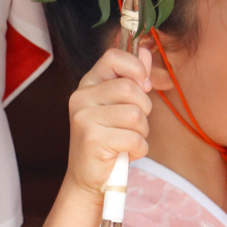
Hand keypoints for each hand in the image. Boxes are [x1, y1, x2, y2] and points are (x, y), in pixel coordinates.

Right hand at [64, 47, 152, 204]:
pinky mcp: (92, 140)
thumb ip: (133, 77)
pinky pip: (134, 139)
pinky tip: (125, 153)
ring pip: (135, 115)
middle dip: (144, 109)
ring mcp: (84, 118)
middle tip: (135, 124)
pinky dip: (138, 149)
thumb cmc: (109, 138)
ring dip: (142, 132)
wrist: (88, 177)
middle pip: (130, 89)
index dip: (136, 68)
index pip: (114, 57)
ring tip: (128, 140)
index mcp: (89, 84)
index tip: (144, 86)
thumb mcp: (121, 105)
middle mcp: (82, 97)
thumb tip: (145, 49)